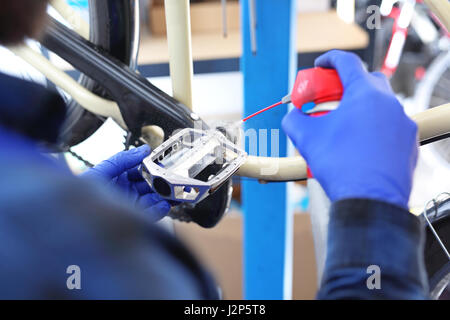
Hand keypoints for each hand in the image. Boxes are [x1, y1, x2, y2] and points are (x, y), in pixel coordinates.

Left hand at [81, 145, 170, 221]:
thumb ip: (123, 159)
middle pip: (150, 185)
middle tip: (174, 179)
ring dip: (164, 196)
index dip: (153, 166)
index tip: (163, 163)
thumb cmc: (81, 195)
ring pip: (153, 200)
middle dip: (162, 182)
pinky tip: (163, 204)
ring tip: (172, 193)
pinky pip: (150, 215)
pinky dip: (159, 210)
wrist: (71, 219)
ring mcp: (130, 206)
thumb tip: (144, 150)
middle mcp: (126, 192)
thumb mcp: (103, 172)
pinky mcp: (132, 220)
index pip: (141, 170)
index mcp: (119, 177)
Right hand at [282, 50, 417, 208]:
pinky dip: (374, 126)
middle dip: (347, 83)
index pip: (347, 62)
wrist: (370, 200)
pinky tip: (359, 142)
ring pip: (380, 104)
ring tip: (343, 124)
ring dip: (361, 106)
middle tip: (330, 97)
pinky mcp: (409, 141)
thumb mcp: (306, 138)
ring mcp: (403, 122)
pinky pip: (390, 125)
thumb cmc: (340, 165)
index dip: (329, 60)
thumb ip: (294, 119)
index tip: (320, 65)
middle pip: (368, 79)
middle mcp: (389, 103)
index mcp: (364, 94)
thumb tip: (292, 116)